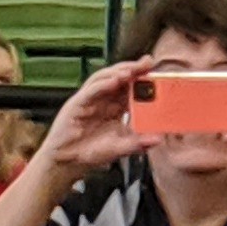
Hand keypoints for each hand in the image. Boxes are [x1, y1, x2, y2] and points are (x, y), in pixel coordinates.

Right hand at [33, 57, 151, 179]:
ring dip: (118, 72)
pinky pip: (90, 91)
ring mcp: (89, 100)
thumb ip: (138, 143)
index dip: (143, 77)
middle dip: (134, 68)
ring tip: (131, 70)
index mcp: (115, 106)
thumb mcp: (120, 148)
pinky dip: (102, 84)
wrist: (67, 163)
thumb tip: (158, 139)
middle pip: (119, 76)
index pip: (130, 87)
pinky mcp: (77, 104)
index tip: (156, 70)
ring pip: (104, 78)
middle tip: (148, 62)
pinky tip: (113, 81)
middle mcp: (103, 99)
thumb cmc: (91, 152)